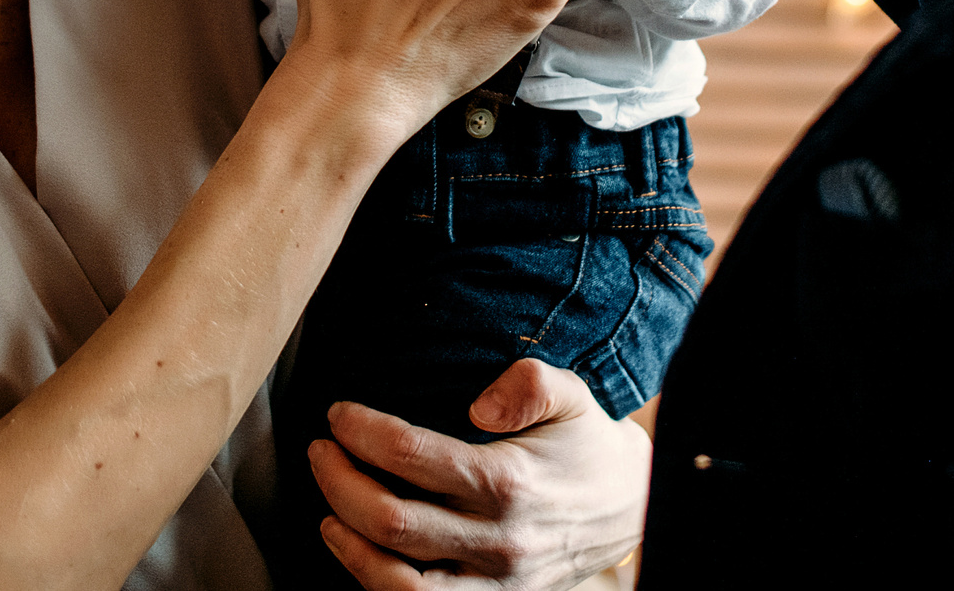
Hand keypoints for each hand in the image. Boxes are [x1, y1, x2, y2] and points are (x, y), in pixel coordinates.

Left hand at [309, 361, 651, 588]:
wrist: (632, 507)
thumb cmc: (586, 445)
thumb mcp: (572, 395)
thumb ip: (531, 383)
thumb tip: (481, 404)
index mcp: (510, 479)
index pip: (413, 455)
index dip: (362, 431)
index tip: (339, 413)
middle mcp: (499, 539)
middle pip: (392, 522)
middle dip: (339, 481)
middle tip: (321, 449)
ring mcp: (495, 582)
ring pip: (398, 583)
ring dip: (349, 544)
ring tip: (327, 506)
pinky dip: (374, 581)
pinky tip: (354, 545)